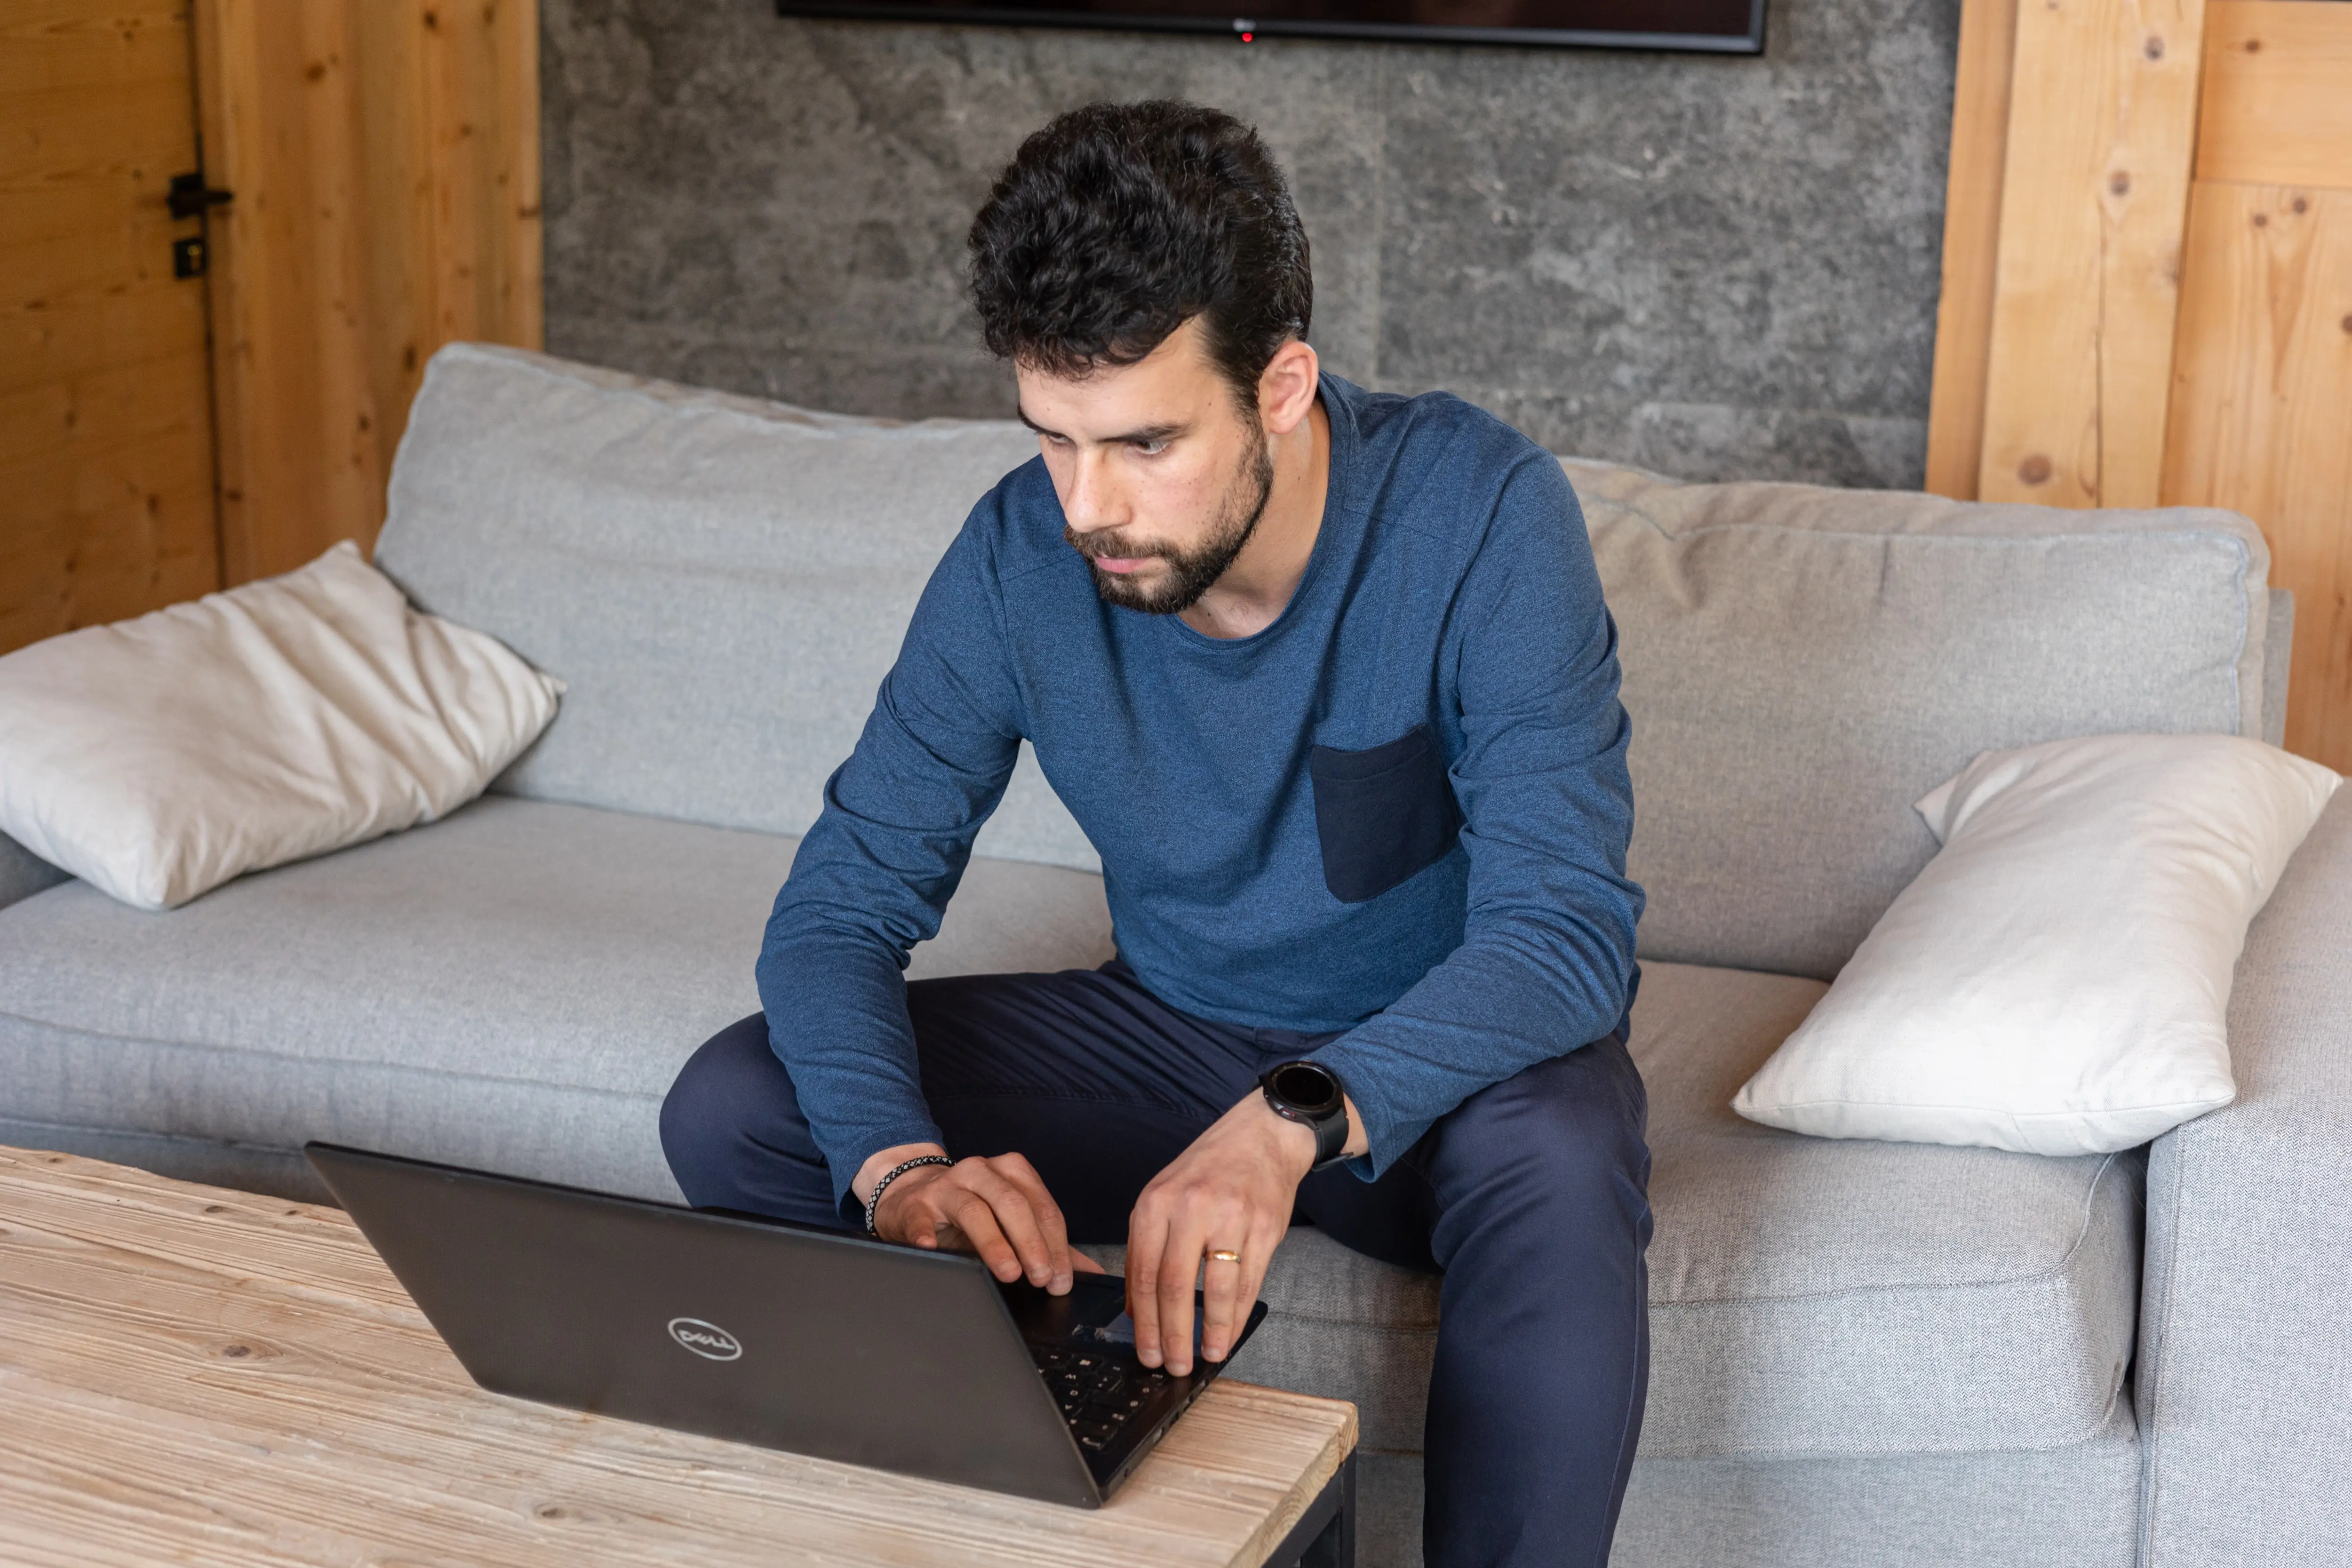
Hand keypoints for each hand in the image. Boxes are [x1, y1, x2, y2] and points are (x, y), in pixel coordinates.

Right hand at [861, 1144, 1102, 1294]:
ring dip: (994, 1242)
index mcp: (1011, 1172)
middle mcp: (981, 1171)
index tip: (1061, 1280)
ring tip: (1008, 1271)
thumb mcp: (1009, 1222)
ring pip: (974, 1209)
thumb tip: (1089, 1272)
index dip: (1055, 1245)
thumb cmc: (968, 1212)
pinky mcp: (914, 1204)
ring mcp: (946, 1185)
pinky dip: (926, 1233)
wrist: (911, 1194)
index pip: (1042, 1207)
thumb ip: (1047, 1243)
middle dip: (1032, 1242)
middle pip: (1013, 1203)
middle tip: (1041, 1278)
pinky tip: (932, 1248)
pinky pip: (921, 1218)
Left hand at [1126, 1090, 1358, 1375]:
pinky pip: (1249, 1282)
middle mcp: (1190, 1208)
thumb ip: (1145, 1248)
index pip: (1142, 1272)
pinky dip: (1237, 1315)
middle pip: (1174, 1286)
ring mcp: (1231, 1216)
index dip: (1143, 1321)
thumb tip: (1135, 1308)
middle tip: (1172, 1366)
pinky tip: (1228, 1334)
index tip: (1145, 1351)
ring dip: (1210, 1332)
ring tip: (1204, 1357)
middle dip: (1171, 1335)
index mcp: (1156, 1202)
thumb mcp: (1162, 1197)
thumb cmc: (1206, 1171)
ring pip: (1216, 1289)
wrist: (1260, 1136)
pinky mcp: (1265, 1227)